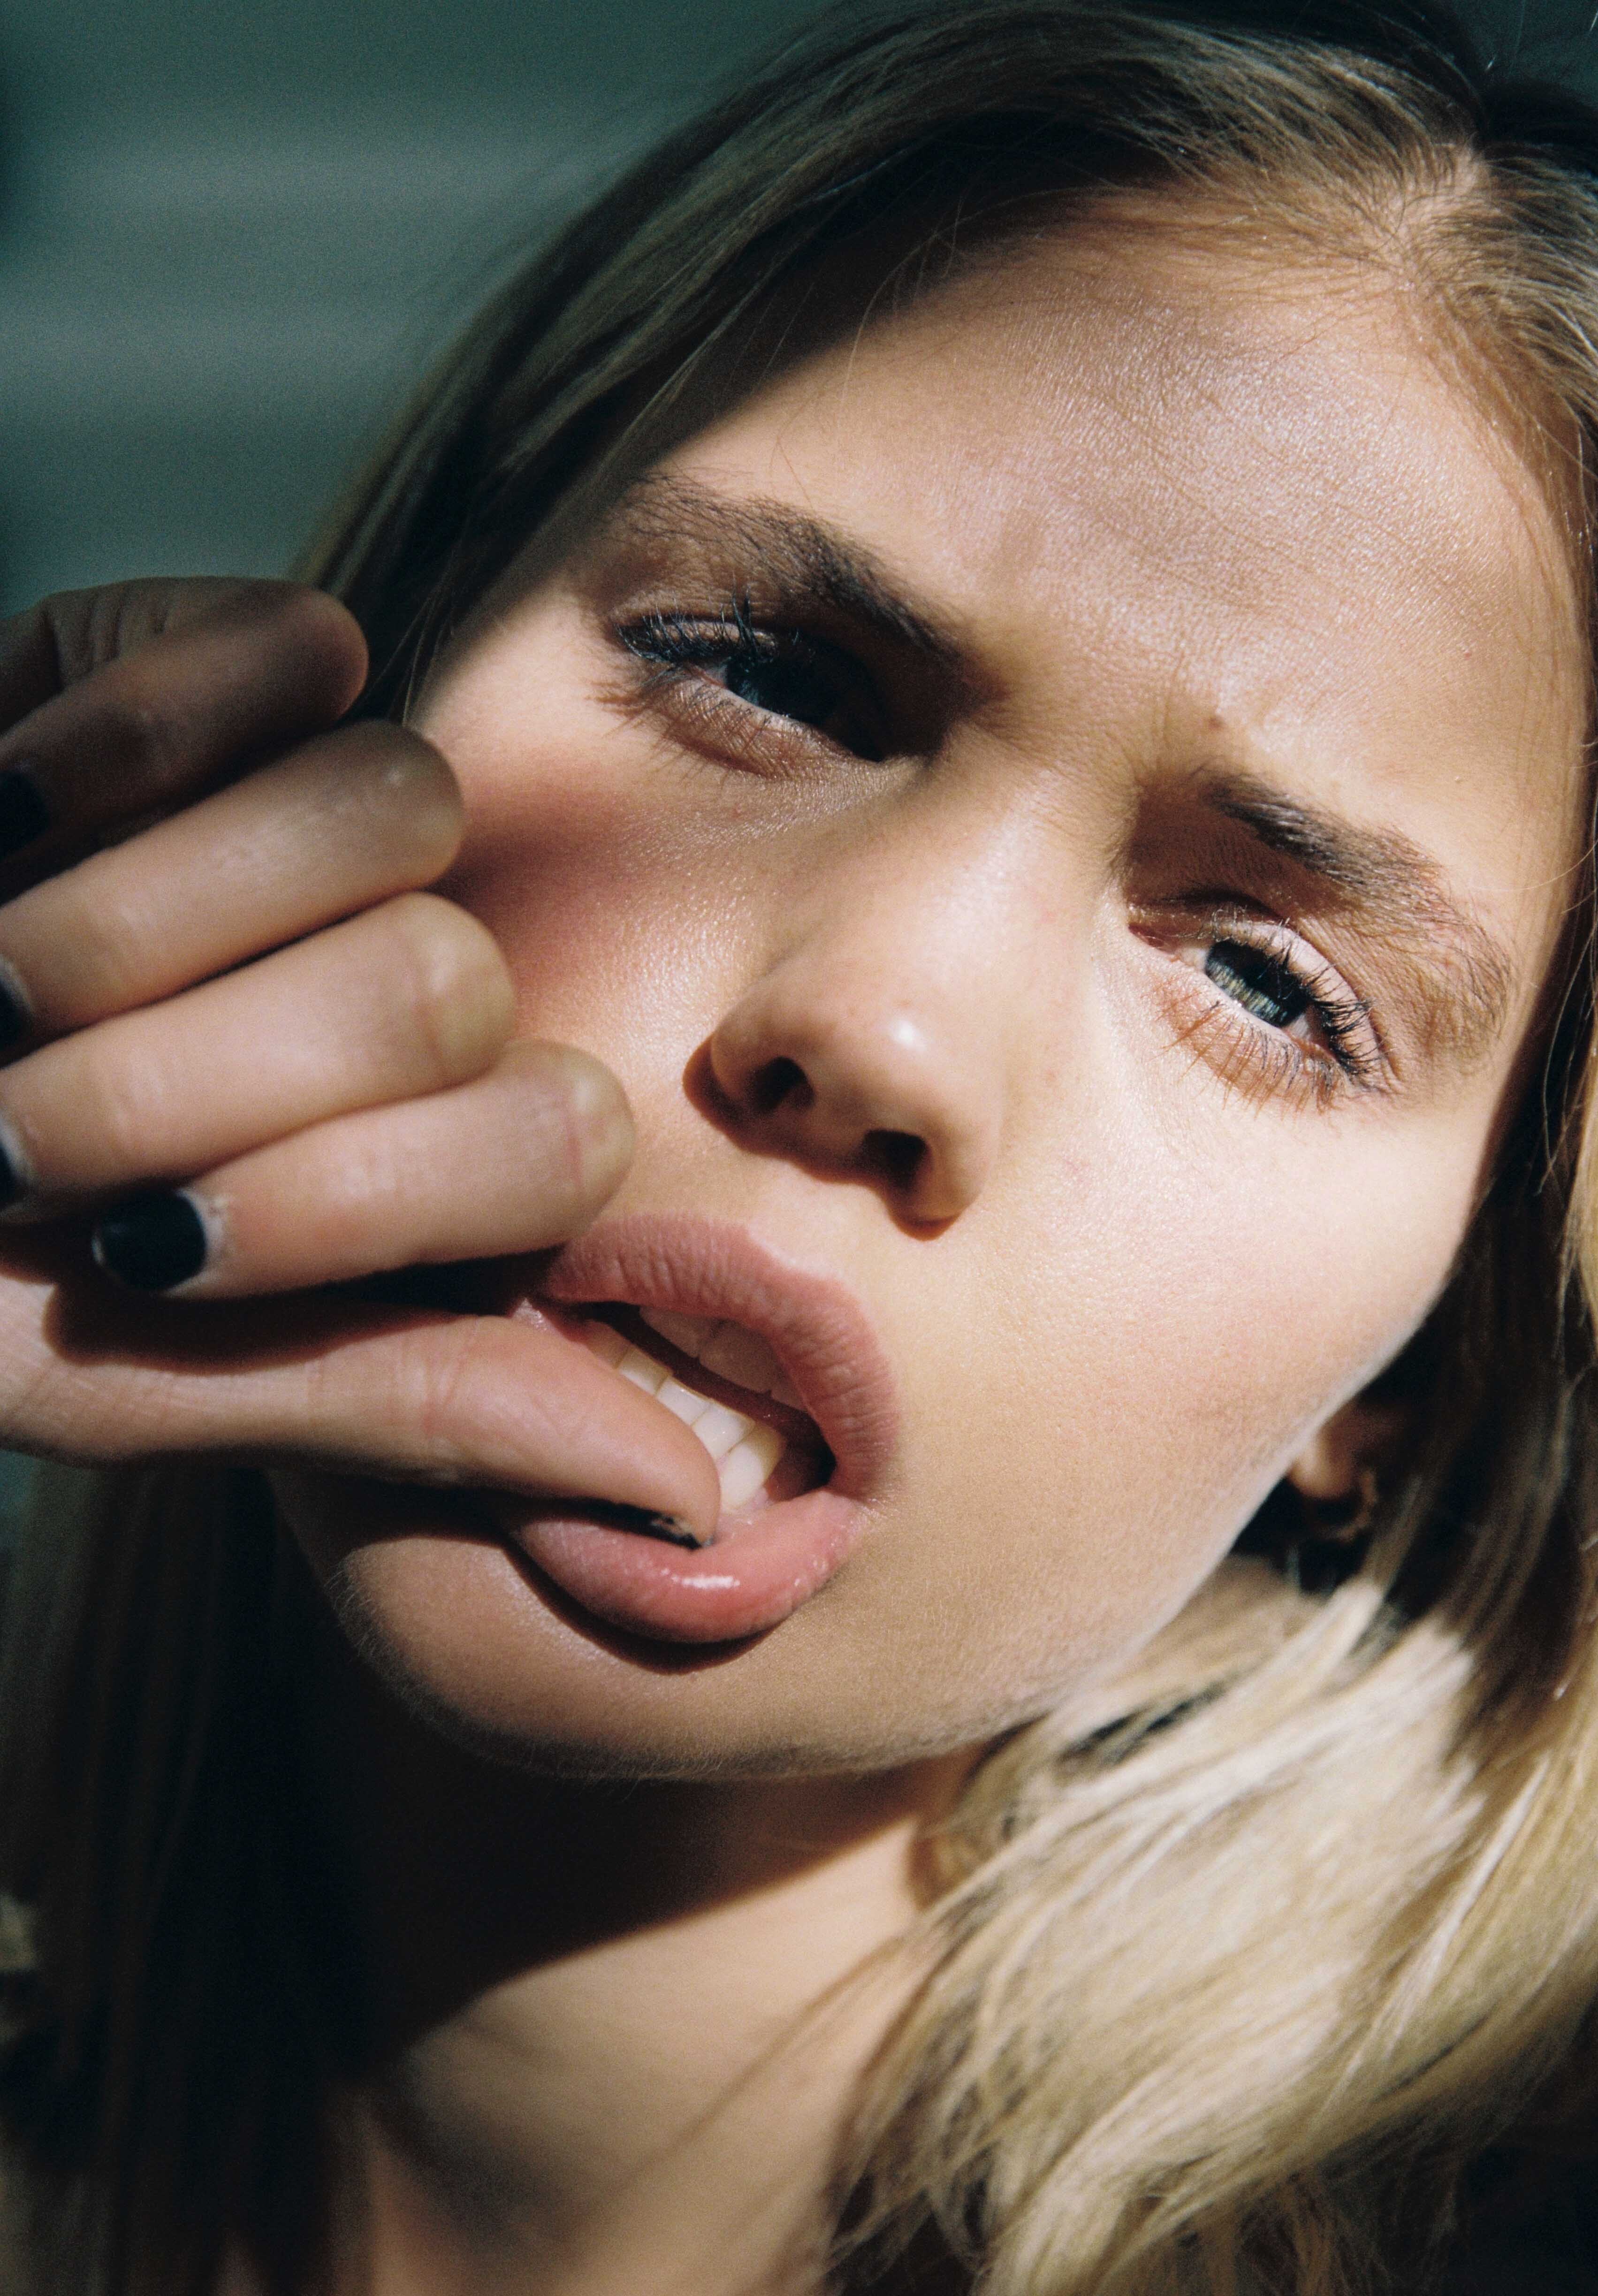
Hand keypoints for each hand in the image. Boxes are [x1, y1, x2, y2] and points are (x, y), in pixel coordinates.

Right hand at [0, 578, 719, 1539]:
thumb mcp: (118, 1377)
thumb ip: (406, 1403)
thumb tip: (689, 1502)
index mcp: (415, 1158)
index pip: (552, 1141)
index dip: (356, 1199)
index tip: (137, 1254)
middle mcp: (399, 983)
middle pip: (453, 978)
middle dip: (199, 1076)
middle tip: (17, 1127)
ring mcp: (322, 817)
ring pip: (396, 803)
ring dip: (150, 924)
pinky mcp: (215, 668)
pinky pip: (286, 650)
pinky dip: (130, 737)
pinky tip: (7, 809)